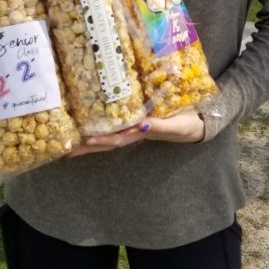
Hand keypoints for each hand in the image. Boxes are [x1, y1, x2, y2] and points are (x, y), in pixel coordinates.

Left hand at [67, 112, 204, 156]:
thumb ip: (161, 126)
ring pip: (112, 133)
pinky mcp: (140, 117)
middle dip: (89, 146)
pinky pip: (119, 123)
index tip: (85, 142)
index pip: (118, 139)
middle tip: (68, 151)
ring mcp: (137, 126)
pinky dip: (105, 124)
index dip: (102, 141)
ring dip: (93, 139)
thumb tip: (142, 125)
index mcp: (143, 133)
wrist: (200, 122)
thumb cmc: (188, 125)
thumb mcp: (176, 126)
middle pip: (108, 140)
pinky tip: (93, 123)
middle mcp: (136, 131)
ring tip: (74, 141)